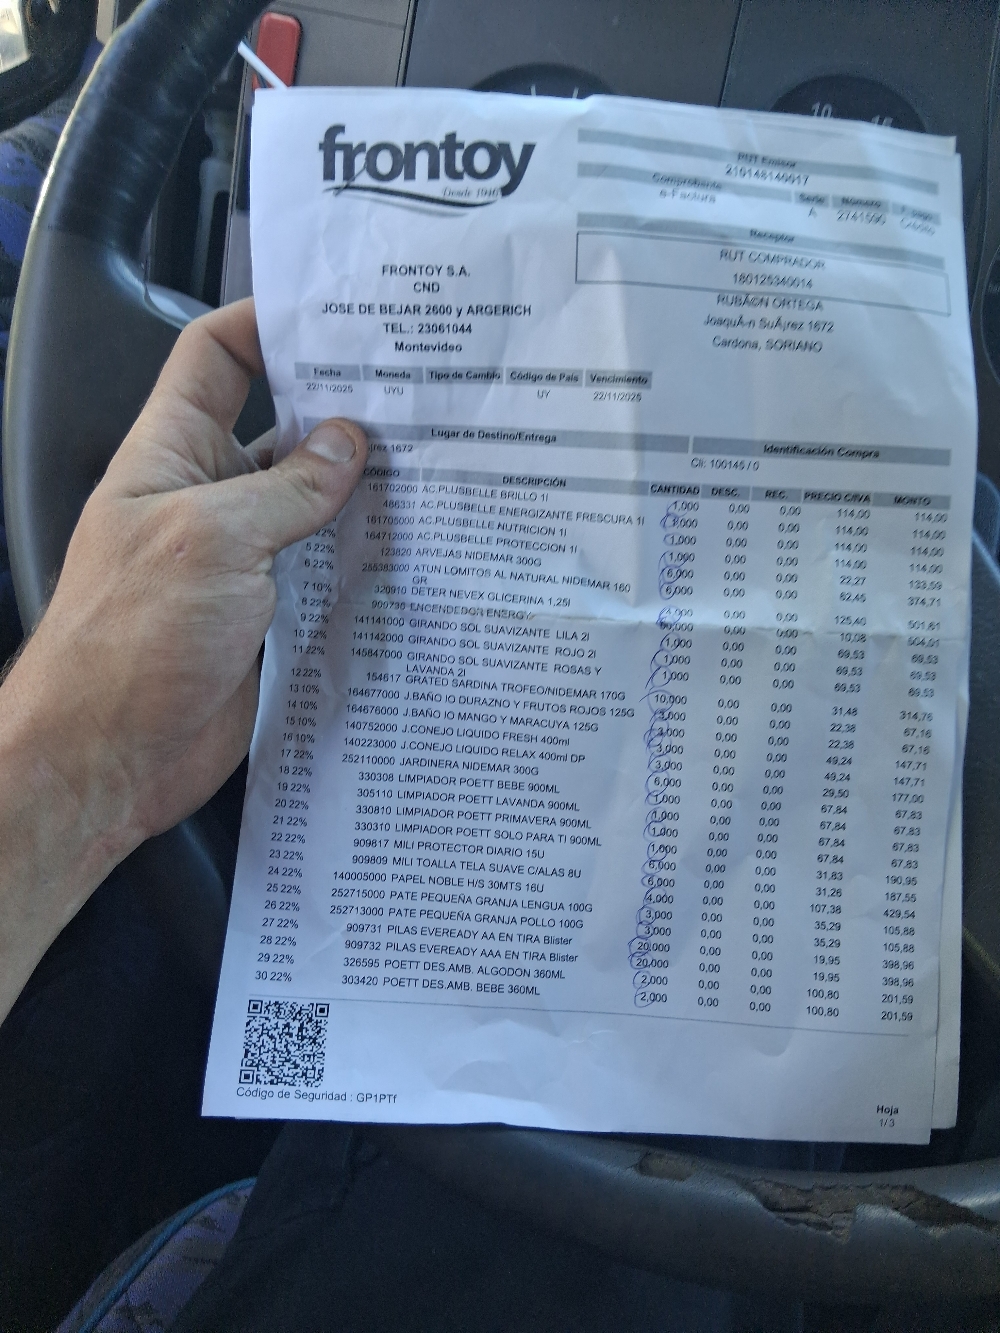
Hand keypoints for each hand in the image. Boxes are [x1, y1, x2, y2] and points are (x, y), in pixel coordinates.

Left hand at [0, 298, 366, 1019]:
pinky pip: (320, 566)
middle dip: (340, 407)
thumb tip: (349, 442)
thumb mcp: (213, 541)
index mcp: (171, 453)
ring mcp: (240, 556)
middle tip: (419, 392)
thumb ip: (287, 489)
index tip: (337, 309)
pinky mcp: (267, 612)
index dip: (266, 321)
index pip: (215, 357)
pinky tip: (413, 547)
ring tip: (437, 465)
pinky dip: (361, 555)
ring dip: (361, 487)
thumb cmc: (130, 639)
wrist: (108, 758)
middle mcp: (207, 495)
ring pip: (309, 500)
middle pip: (278, 426)